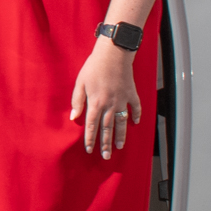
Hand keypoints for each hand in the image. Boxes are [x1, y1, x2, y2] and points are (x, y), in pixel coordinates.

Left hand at [69, 41, 140, 158]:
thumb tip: (74, 117)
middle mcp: (110, 104)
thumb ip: (77, 101)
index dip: (90, 139)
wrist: (113, 53)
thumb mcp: (80, 82)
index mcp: (96, 103)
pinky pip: (135, 108)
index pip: (92, 126)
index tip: (89, 150)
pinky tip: (135, 124)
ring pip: (121, 122)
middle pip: (107, 128)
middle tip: (106, 156)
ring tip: (120, 146)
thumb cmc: (94, 66)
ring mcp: (122, 100)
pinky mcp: (131, 93)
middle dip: (106, 144)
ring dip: (121, 135)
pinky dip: (136, 116)